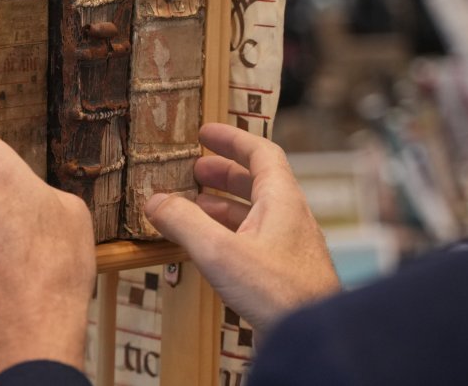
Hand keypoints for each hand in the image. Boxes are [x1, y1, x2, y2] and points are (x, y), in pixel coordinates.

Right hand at [144, 123, 339, 336]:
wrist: (313, 335)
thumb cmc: (279, 292)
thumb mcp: (219, 251)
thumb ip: (184, 222)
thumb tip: (154, 200)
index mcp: (282, 200)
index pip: (261, 152)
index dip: (232, 139)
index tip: (205, 132)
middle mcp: (290, 217)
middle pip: (256, 181)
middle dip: (222, 172)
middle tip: (193, 168)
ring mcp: (290, 244)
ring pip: (255, 212)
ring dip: (222, 204)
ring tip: (192, 206)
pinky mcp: (285, 270)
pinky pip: (255, 238)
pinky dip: (229, 232)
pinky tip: (209, 246)